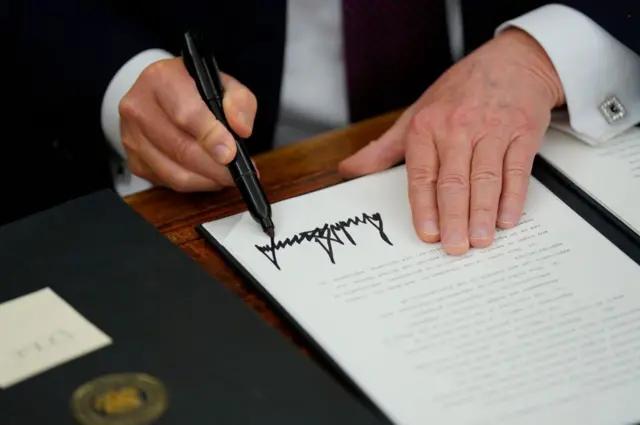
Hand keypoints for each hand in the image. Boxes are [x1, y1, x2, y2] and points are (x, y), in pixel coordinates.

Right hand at [119, 58, 256, 191]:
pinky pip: (168, 182)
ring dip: (207, 180)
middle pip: (180, 148)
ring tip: (226, 177)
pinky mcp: (134, 161)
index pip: (186, 114)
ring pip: (174, 172)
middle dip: (215, 167)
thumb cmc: (192, 89)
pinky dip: (195, 184)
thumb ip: (239, 101)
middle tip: (236, 173)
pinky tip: (208, 176)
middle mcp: (139, 107)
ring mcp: (131, 137)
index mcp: (161, 80)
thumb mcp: (222, 84)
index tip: (231, 153)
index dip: (211, 137)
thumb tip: (241, 129)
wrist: (159, 94)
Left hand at [339, 29, 563, 254]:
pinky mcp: (523, 132)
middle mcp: (458, 127)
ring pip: (485, 178)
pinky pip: (516, 169)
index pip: (422, 174)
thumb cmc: (460, 91)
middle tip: (454, 247)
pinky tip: (506, 219)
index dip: (424, 207)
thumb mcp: (416, 114)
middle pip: (454, 181)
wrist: (511, 61)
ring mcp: (493, 129)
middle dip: (453, 218)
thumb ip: (384, 148)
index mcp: (427, 126)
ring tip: (479, 241)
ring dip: (482, 213)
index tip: (427, 233)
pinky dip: (512, 197)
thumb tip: (349, 171)